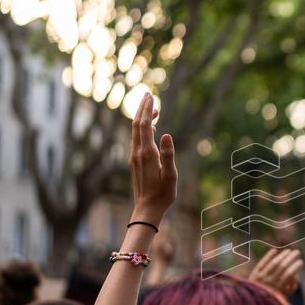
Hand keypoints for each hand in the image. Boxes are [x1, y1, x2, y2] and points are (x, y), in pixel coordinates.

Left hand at [129, 93, 176, 225]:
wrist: (147, 209)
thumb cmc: (162, 194)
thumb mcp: (171, 175)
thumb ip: (169, 154)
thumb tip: (167, 134)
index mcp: (147, 153)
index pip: (146, 125)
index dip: (148, 110)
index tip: (151, 96)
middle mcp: (137, 152)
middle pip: (137, 124)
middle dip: (142, 109)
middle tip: (148, 95)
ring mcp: (134, 157)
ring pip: (136, 132)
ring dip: (142, 118)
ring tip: (152, 108)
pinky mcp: (135, 162)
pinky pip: (137, 139)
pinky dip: (143, 129)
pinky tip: (151, 128)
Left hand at [249, 247, 302, 295]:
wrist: (253, 302)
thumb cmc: (272, 298)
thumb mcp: (284, 296)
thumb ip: (292, 287)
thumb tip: (296, 275)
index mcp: (279, 288)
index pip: (289, 274)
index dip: (296, 267)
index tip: (301, 261)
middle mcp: (270, 282)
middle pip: (282, 267)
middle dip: (291, 258)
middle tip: (297, 252)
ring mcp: (261, 277)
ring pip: (273, 263)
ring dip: (282, 255)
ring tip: (288, 250)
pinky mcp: (254, 274)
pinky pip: (262, 263)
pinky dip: (268, 256)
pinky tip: (275, 250)